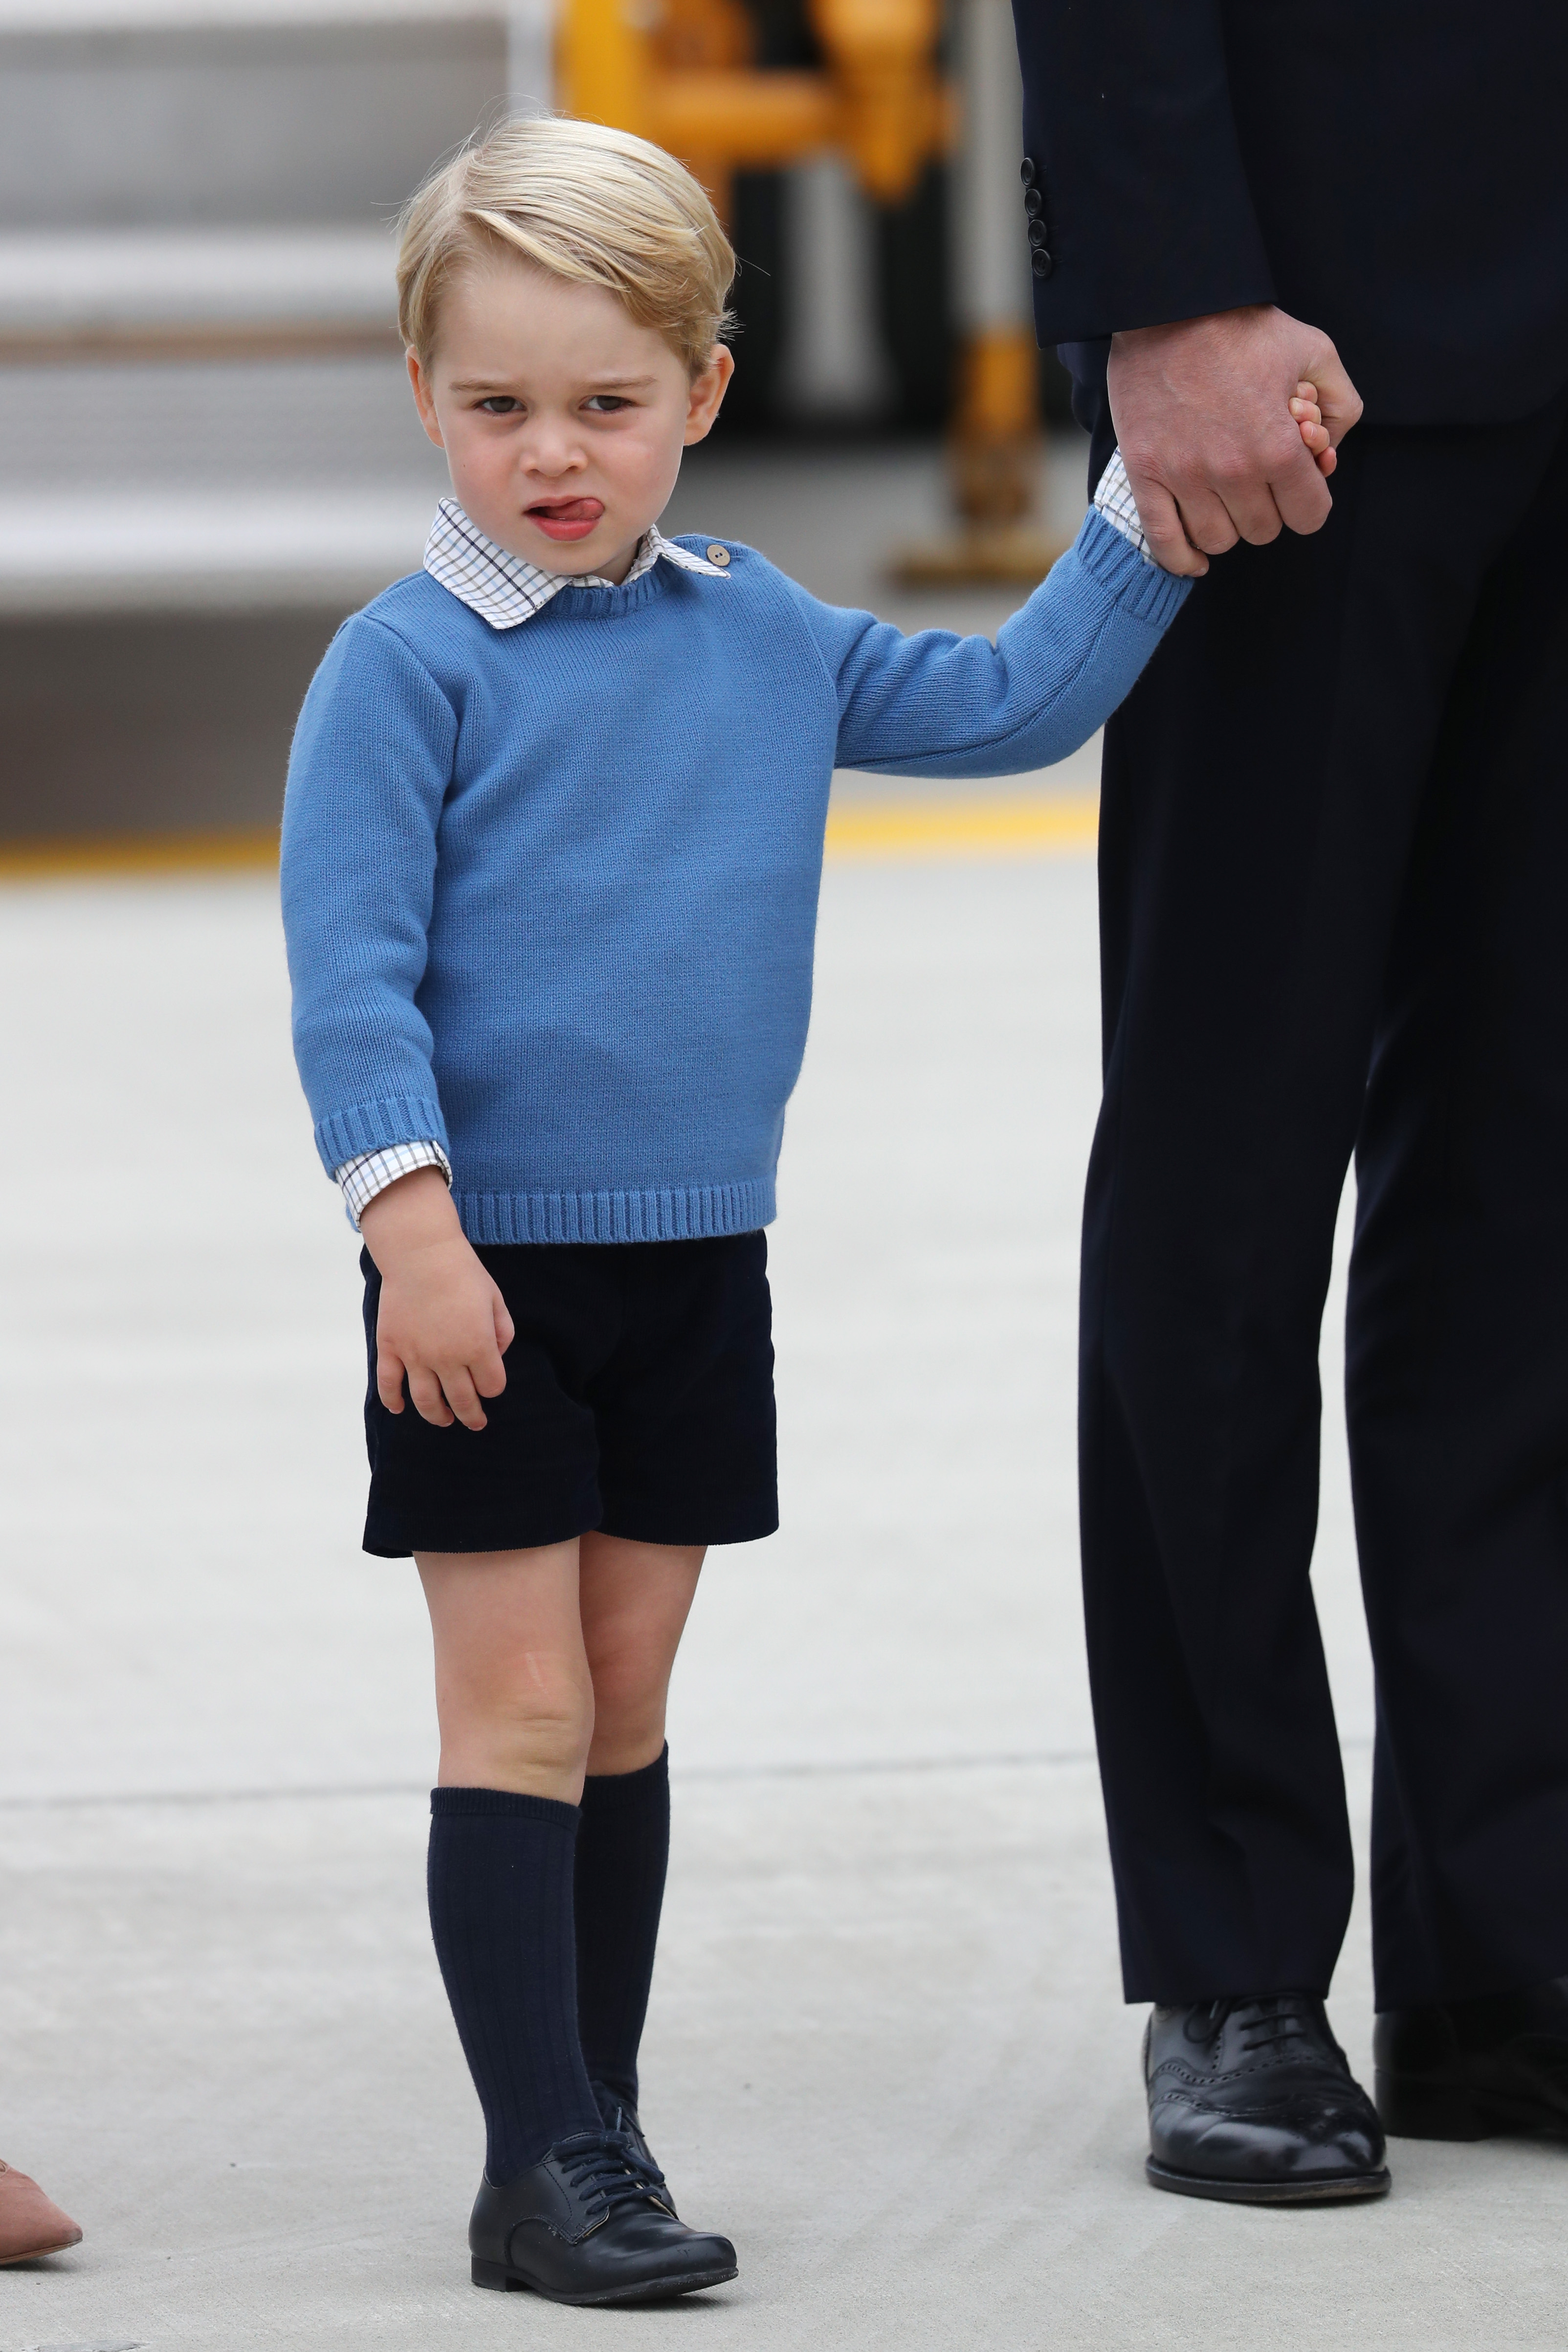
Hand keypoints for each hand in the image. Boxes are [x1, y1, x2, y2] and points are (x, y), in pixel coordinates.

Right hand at [359, 1167, 513, 1430]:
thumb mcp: (495, 1299)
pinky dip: (393, 1400)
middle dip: (472, 1415)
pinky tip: (400, 1408)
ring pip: (426, 1401)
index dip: (494, 1388)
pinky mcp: (390, 1348)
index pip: (491, 1386)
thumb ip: (502, 1331)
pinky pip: (389, 1384)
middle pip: (462, 1401)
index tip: (491, 1383)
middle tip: (475, 1422)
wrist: (420, 1253)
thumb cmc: (463, 1272)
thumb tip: (498, 1355)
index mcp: (477, 1347)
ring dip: (437, 1416)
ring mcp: (415, 1356)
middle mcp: (447, 1358)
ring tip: (444, 1420)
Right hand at [1108, 305, 1363, 576]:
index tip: (1299, 484)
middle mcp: (1232, 472)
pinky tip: (1197, 558)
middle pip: (1263, 530)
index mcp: (1277, 448)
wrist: (1168, 305)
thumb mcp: (1315, 350)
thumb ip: (1340, 405)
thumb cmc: (1243, 327)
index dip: (1309, 502)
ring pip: (1218, 540)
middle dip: (1269, 508)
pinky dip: (1182, 558)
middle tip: (1259, 478)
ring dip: (1228, 525)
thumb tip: (1329, 451)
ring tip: (1226, 495)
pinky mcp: (1145, 473)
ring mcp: (1183, 476)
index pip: (1308, 516)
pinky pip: (1164, 542)